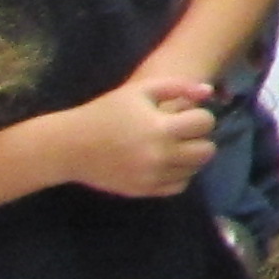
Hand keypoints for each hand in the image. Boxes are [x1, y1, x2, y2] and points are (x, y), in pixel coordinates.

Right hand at [62, 75, 216, 196]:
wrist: (70, 146)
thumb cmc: (105, 113)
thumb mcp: (140, 91)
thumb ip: (178, 87)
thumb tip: (208, 92)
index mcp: (161, 128)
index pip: (205, 123)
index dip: (199, 116)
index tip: (185, 115)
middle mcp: (161, 156)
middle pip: (207, 150)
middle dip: (200, 138)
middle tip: (183, 133)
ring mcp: (153, 176)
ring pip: (195, 170)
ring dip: (191, 157)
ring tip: (173, 146)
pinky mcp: (145, 191)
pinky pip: (179, 186)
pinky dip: (178, 174)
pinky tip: (165, 162)